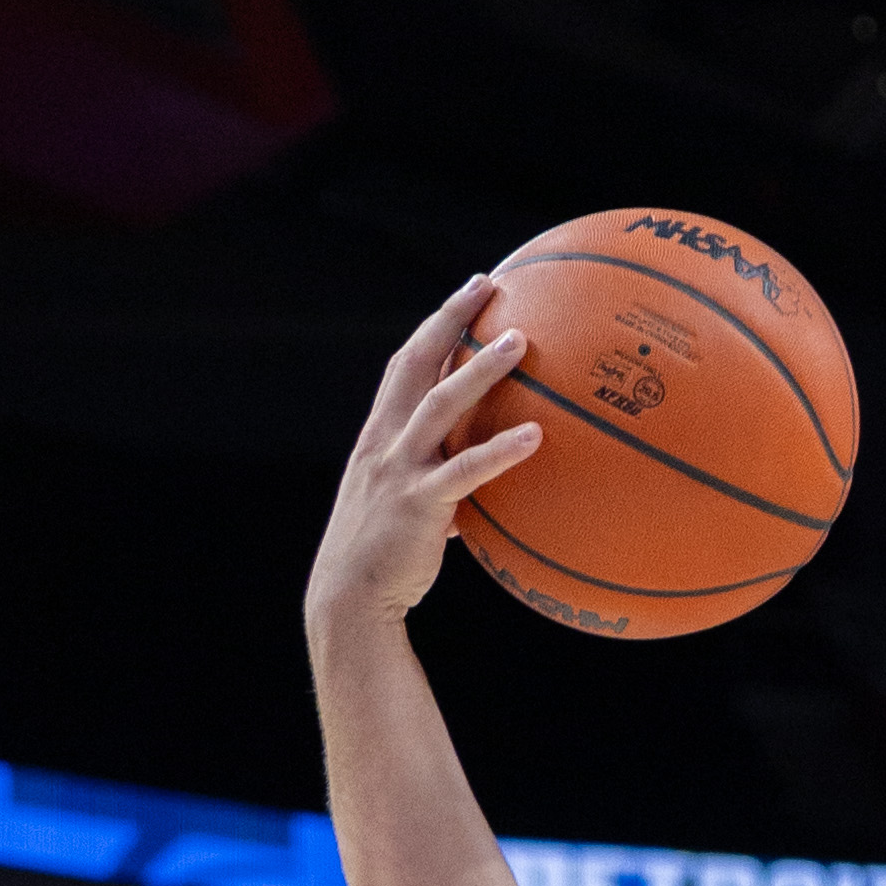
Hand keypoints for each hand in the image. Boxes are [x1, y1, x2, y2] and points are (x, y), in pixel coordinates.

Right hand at [307, 274, 540, 639]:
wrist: (349, 599)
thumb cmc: (381, 560)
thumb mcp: (403, 511)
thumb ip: (435, 491)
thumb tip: (474, 502)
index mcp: (379, 437)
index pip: (406, 365)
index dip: (436, 326)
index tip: (469, 293)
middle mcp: (384, 442)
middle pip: (417, 363)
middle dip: (451, 319)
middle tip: (489, 286)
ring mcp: (399, 470)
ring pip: (441, 405)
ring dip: (481, 370)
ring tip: (521, 343)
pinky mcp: (419, 505)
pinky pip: (466, 471)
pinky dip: (500, 450)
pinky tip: (536, 436)